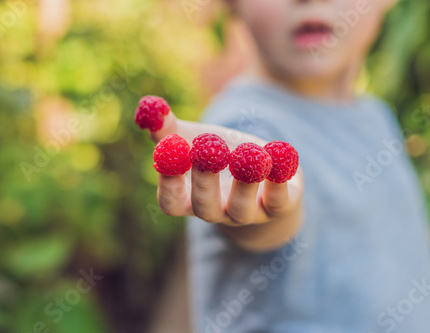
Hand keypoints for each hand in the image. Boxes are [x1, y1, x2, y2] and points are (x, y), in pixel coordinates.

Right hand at [142, 106, 303, 250]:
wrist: (264, 173)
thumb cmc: (222, 157)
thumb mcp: (196, 141)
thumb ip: (171, 129)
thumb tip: (150, 108)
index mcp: (192, 199)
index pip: (171, 203)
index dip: (168, 182)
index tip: (169, 152)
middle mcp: (218, 212)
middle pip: (204, 208)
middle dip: (204, 180)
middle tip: (206, 151)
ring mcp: (248, 213)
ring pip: (241, 209)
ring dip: (244, 181)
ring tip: (248, 152)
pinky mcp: (278, 207)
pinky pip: (279, 201)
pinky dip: (279, 179)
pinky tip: (278, 152)